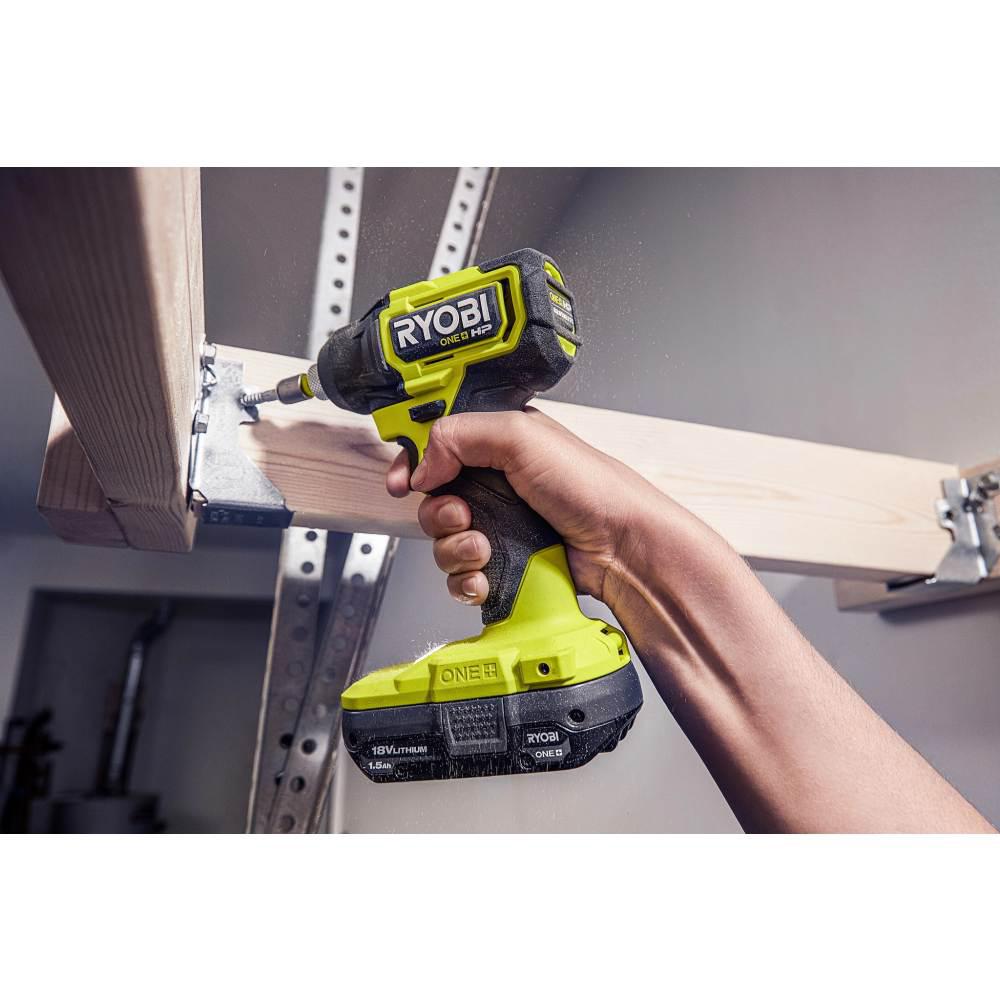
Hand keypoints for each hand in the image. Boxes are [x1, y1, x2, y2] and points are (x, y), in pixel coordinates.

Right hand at [385, 407, 666, 607]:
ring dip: (454, 549)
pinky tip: (485, 577)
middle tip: (462, 517)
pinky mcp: (504, 564)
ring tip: (483, 548)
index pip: (436, 447)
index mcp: (496, 444)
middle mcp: (495, 484)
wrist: (621, 547)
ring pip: (442, 542)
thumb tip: (422, 464)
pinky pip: (461, 577)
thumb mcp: (521, 436)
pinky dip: (466, 580)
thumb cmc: (590, 487)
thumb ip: (460, 436)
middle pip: (432, 500)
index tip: (404, 481)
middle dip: (437, 513)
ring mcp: (499, 526)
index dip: (413, 463)